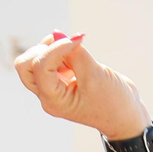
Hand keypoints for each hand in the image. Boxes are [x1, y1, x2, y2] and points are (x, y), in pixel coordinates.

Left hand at [14, 35, 149, 138]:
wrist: (127, 118)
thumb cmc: (114, 102)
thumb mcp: (96, 75)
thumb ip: (75, 53)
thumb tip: (58, 33)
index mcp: (53, 100)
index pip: (40, 67)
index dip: (56, 48)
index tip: (78, 41)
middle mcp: (48, 95)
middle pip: (25, 65)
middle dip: (44, 49)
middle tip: (66, 45)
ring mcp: (53, 88)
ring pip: (33, 62)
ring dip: (51, 49)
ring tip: (74, 50)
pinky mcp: (61, 80)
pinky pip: (49, 61)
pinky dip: (59, 52)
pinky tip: (77, 55)